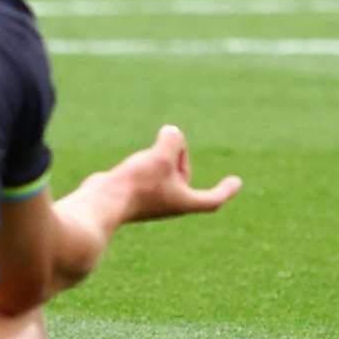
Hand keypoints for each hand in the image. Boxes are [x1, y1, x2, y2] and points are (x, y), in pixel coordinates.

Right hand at [113, 125, 241, 222]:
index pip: (213, 198)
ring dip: (162, 161)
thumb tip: (172, 133)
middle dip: (180, 157)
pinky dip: (146, 166)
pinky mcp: (132, 196)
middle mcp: (169, 204)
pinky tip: (134, 160)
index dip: (226, 189)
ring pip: (164, 177)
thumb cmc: (136, 185)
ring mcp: (150, 202)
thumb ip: (172, 141)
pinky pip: (146, 179)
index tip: (236, 182)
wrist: (102, 203)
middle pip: (184, 178)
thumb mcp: (161, 156)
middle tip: (171, 141)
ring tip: (149, 153)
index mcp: (184, 202)